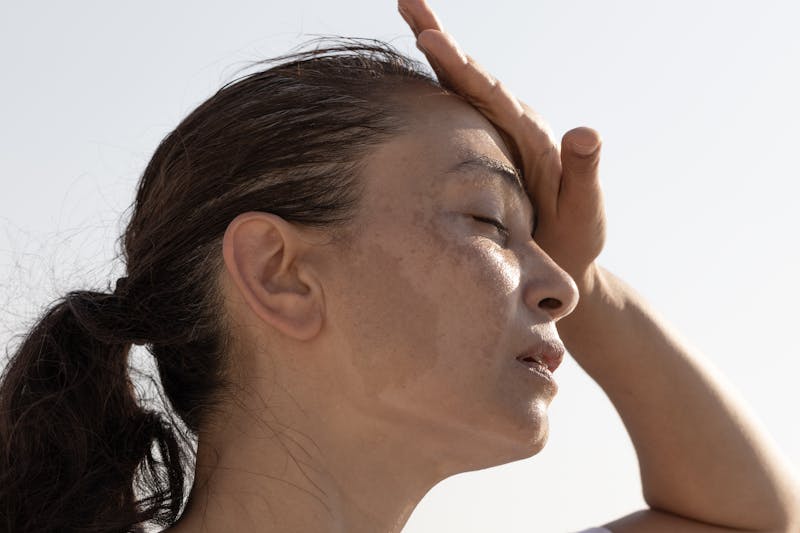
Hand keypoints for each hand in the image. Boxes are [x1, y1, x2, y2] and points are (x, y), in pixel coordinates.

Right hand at [398, 0, 606, 288]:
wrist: (564, 256)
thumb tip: (586, 130)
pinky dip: (433, 86)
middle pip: (471, 76)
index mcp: (532, 134)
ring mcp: (495, 134)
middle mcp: (512, 124)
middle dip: (440, 39)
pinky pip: (453, 111)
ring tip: (412, 18)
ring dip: (435, 52)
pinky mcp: (481, 147)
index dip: (460, 66)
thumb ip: (585, 171)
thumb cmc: (575, 238)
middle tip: (408, 0)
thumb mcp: (585, 209)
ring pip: (460, 87)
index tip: (431, 38)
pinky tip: (412, 71)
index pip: (493, 93)